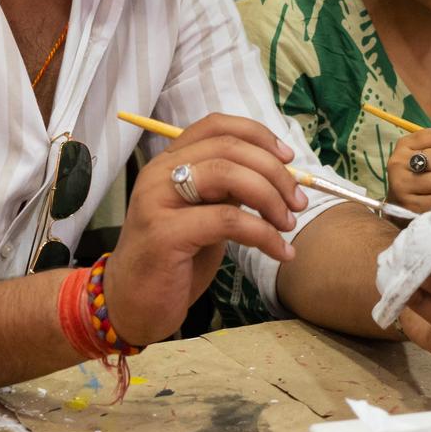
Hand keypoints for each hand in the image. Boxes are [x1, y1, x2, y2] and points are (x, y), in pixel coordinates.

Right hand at [103, 114, 305, 346]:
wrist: (131, 305)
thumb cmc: (173, 262)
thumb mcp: (204, 216)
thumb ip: (227, 191)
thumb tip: (275, 175)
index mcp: (168, 162)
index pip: (215, 125)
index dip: (258, 135)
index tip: (288, 159)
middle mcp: (159, 173)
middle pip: (228, 147)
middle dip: (274, 171)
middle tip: (298, 201)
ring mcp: (157, 200)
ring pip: (228, 175)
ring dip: (270, 197)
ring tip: (288, 225)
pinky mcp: (165, 234)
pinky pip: (228, 221)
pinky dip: (263, 234)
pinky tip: (279, 252)